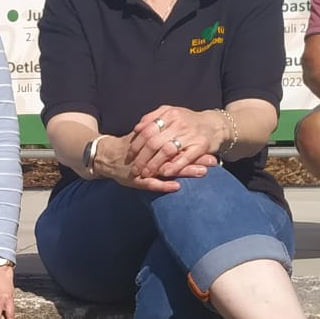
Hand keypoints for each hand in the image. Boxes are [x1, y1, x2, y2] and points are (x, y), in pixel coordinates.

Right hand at [92, 131, 209, 192]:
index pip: (178, 143)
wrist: (106, 156)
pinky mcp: (136, 179)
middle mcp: (151, 153)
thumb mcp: (144, 137)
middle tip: (213, 160)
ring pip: (167, 168)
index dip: (194, 146)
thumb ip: (159, 134)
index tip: (210, 147)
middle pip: (176, 154)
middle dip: (195, 158)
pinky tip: (177, 187)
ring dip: (185, 171)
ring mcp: (144, 167)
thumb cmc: (129, 147)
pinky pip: (152, 183)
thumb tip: (181, 131)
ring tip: (202, 173)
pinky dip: (164, 184)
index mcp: (155, 142)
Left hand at [124, 104, 224, 180]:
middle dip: (142, 158)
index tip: (129, 155)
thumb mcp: (171, 114)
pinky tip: (164, 174)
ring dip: (154, 165)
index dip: (136, 144)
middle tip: (134, 169)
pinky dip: (173, 167)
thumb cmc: (189, 121)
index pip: (147, 130)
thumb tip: (137, 128)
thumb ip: (153, 118)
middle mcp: (179, 123)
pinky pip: (184, 158)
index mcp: (169, 114)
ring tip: (146, 174)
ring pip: (167, 151)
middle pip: (154, 142)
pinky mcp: (201, 146)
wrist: (215, 124)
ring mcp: (190, 134)